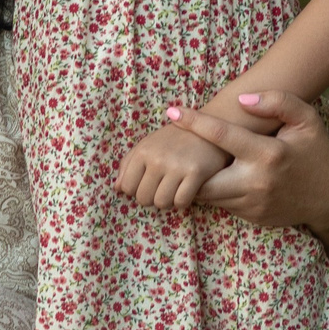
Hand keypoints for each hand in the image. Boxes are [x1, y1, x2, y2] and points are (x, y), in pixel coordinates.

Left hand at [115, 120, 230, 209]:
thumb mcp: (148, 144)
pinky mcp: (196, 172)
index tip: (148, 184)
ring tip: (175, 189)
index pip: (127, 187)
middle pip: (143, 198)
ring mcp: (176, 166)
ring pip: (161, 203)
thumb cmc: (176, 138)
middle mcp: (157, 158)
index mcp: (142, 151)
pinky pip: (181, 202)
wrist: (210, 126)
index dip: (136, 190)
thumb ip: (129, 164)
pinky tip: (187, 191)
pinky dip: (183, 202)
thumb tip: (117, 188)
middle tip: (163, 188)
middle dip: (152, 197)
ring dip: (168, 201)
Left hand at [170, 90, 328, 266]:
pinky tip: (218, 177)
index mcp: (268, 154)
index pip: (222, 136)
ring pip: (209, 195)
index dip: (194, 123)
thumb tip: (243, 100)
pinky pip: (222, 205)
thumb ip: (278, 101)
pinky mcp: (252, 218)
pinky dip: (215, 192)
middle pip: (204, 178)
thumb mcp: (307, 119)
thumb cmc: (317, 151)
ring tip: (193, 162)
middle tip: (178, 149)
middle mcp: (257, 182)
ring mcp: (253, 204)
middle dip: (187, 166)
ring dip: (199, 180)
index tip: (172, 112)